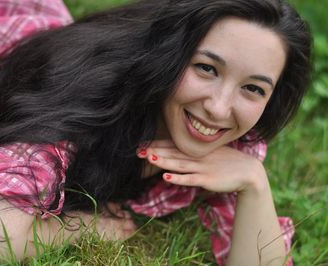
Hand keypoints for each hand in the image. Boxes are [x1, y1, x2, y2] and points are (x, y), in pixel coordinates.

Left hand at [137, 140, 267, 193]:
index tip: (144, 144)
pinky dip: (178, 178)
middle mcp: (198, 156)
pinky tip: (165, 177)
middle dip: (156, 152)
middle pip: (173, 153)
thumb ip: (196, 154)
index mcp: (198, 150)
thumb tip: (180, 155)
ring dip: (164, 162)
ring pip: (179, 164)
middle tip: (138, 151)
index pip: (175, 146)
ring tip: (149, 159)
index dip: (159, 145)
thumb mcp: (211, 154)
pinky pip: (190, 179)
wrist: (249, 172)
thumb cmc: (229, 163)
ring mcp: (202, 167)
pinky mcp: (207, 179)